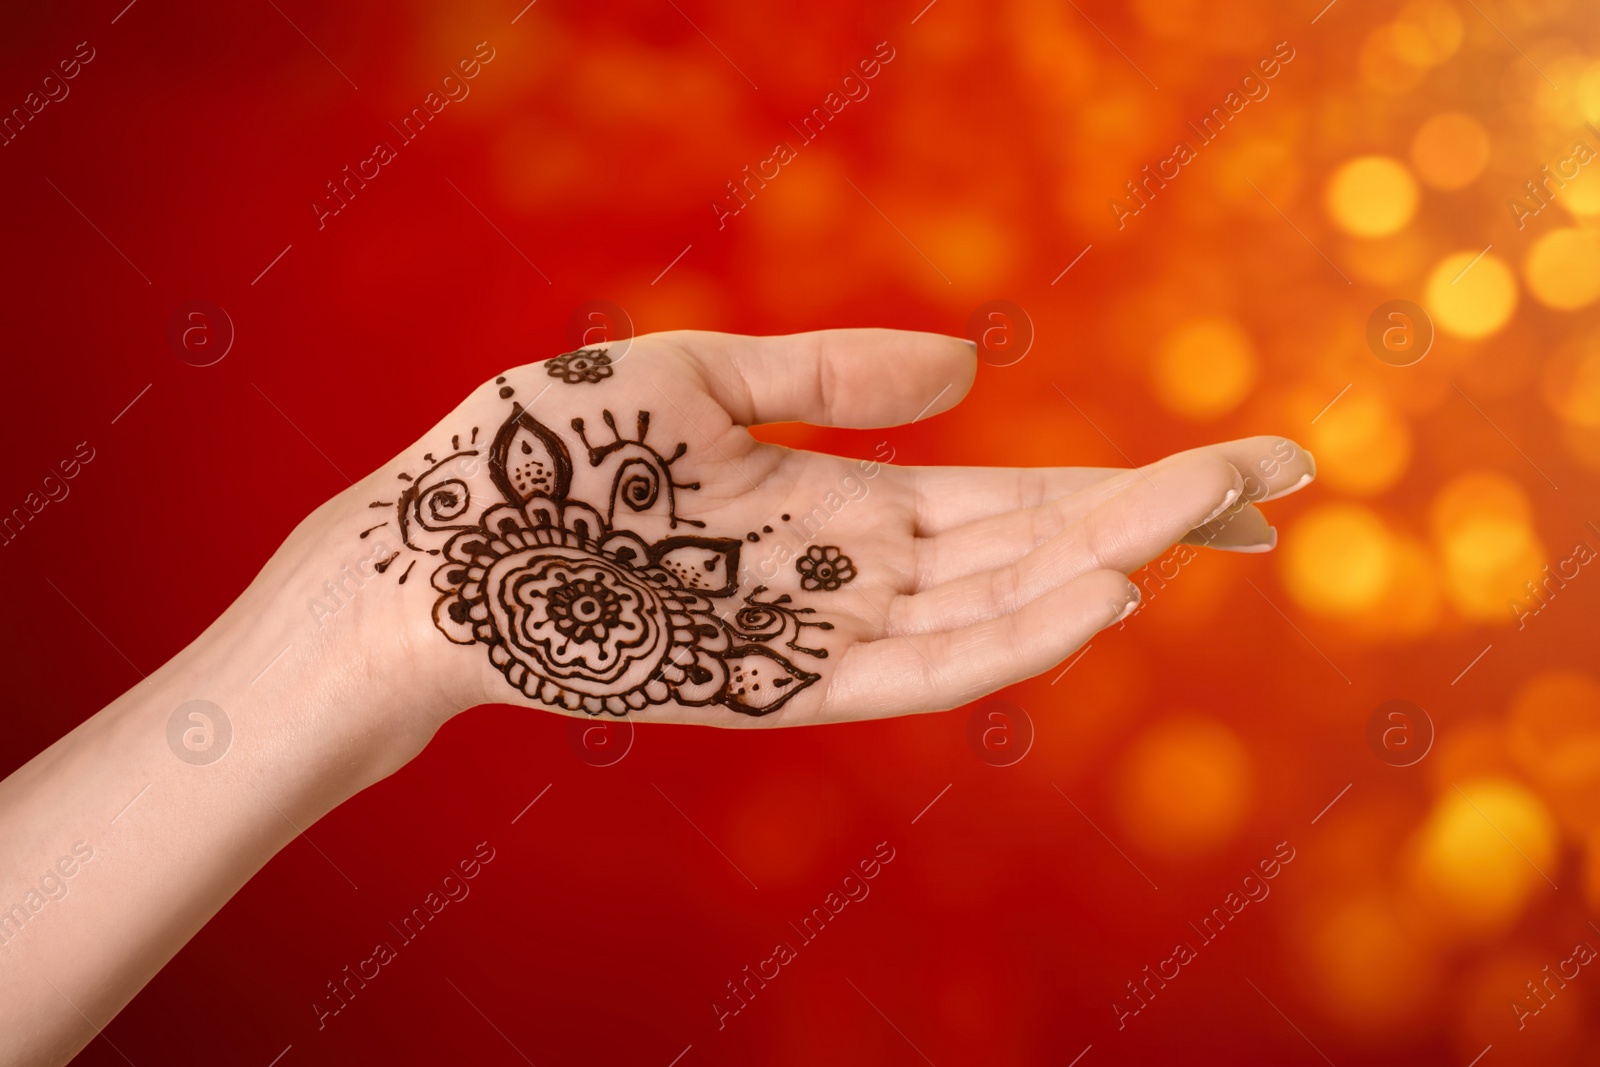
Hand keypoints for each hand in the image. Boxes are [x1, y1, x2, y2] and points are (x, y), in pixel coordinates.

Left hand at [365, 328, 1315, 726]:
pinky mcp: (770, 687)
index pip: (1008, 499)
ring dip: (1104, 567)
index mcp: (836, 502)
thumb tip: (969, 363)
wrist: (421, 552)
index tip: (1228, 462)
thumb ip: (828, 373)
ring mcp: (815, 635)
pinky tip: (1097, 599)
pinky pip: (912, 669)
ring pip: (990, 607)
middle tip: (1277, 479)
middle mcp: (846, 576)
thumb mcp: (691, 380)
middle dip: (1152, 515)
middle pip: (1028, 550)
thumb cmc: (538, 461)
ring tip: (1211, 516)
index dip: (1120, 482)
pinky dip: (1008, 641)